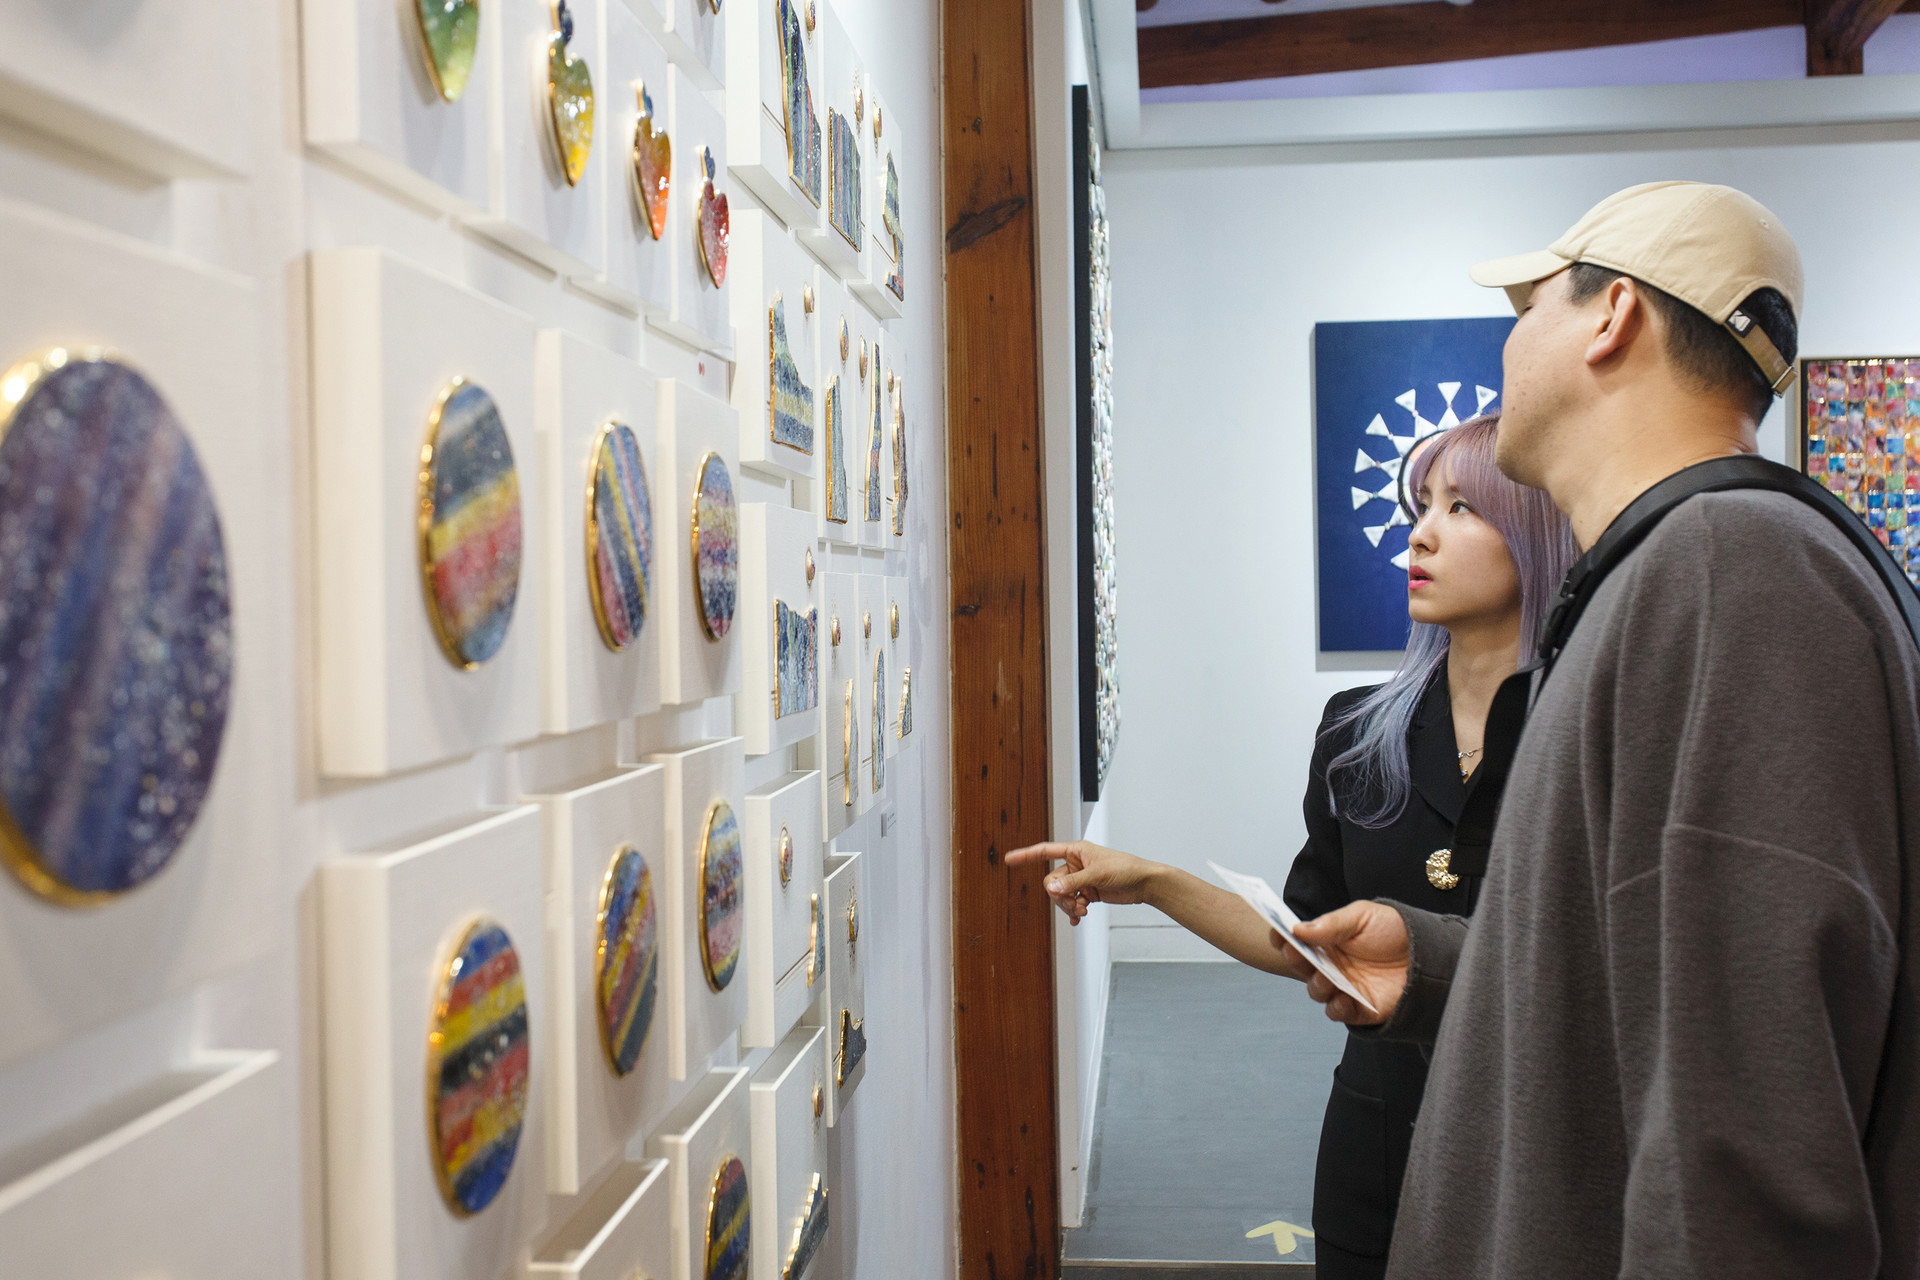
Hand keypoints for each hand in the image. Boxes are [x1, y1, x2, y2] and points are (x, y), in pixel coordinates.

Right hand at [1003, 840, 1157, 925]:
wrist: (1143, 883)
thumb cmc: (1125, 869)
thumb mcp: (1097, 875)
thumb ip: (1073, 883)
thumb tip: (1051, 890)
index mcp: (1076, 851)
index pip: (1045, 851)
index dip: (1026, 855)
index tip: (1010, 859)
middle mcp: (1076, 864)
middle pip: (1052, 881)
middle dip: (1060, 896)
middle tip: (1073, 904)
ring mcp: (1081, 879)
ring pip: (1061, 895)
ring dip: (1068, 905)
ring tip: (1081, 911)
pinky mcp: (1088, 892)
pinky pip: (1072, 903)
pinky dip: (1074, 912)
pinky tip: (1078, 919)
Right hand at [1289, 900, 1410, 1026]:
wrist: (1430, 954)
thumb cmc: (1395, 930)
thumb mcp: (1362, 916)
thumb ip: (1331, 923)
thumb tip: (1298, 929)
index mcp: (1327, 940)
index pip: (1297, 940)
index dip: (1283, 938)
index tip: (1278, 934)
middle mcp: (1331, 964)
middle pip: (1301, 965)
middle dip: (1295, 959)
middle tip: (1295, 951)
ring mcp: (1344, 986)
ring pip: (1316, 990)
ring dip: (1316, 984)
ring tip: (1326, 976)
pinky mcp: (1359, 1007)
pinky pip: (1338, 1012)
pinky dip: (1336, 1007)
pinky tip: (1343, 998)